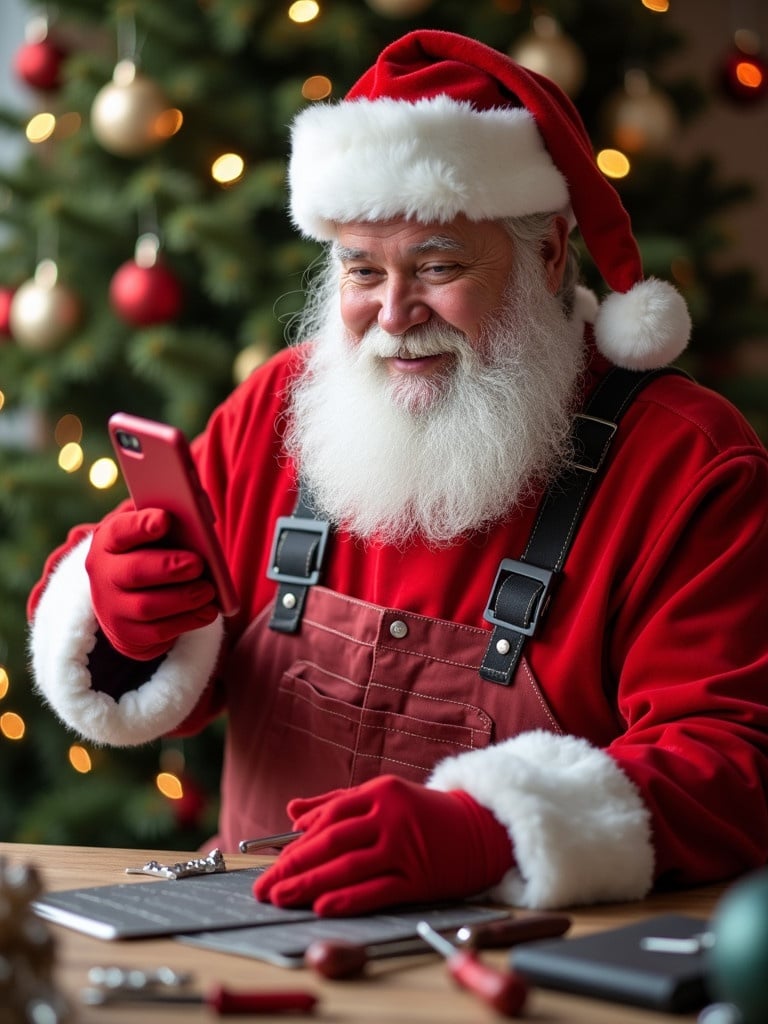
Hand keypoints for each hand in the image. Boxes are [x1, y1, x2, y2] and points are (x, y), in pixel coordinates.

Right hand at [85, 507, 218, 660]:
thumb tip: (197, 524)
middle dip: (167, 567)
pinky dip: (187, 621)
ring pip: (146, 606)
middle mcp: (104, 574)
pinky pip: (158, 632)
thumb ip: (168, 526)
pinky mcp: (128, 635)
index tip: (165, 520)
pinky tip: (208, 611)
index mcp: (108, 542)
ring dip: (183, 598)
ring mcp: (112, 608)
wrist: (126, 600)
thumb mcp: (152, 537)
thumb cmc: (150, 555)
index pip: (121, 531)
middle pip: (133, 571)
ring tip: (208, 590)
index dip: (142, 525)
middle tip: (197, 564)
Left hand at [253, 775, 513, 915]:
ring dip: (310, 885)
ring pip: (349, 867)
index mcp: (380, 792)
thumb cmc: (423, 813)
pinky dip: (348, 899)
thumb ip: (336, 803)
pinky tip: (323, 907)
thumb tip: (292, 812)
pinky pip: (378, 890)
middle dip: (293, 866)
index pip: (329, 817)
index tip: (271, 864)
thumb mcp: (382, 797)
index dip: (296, 842)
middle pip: (332, 842)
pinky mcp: (420, 878)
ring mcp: (406, 847)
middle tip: (265, 887)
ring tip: (282, 898)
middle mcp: (391, 817)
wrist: (481, 829)